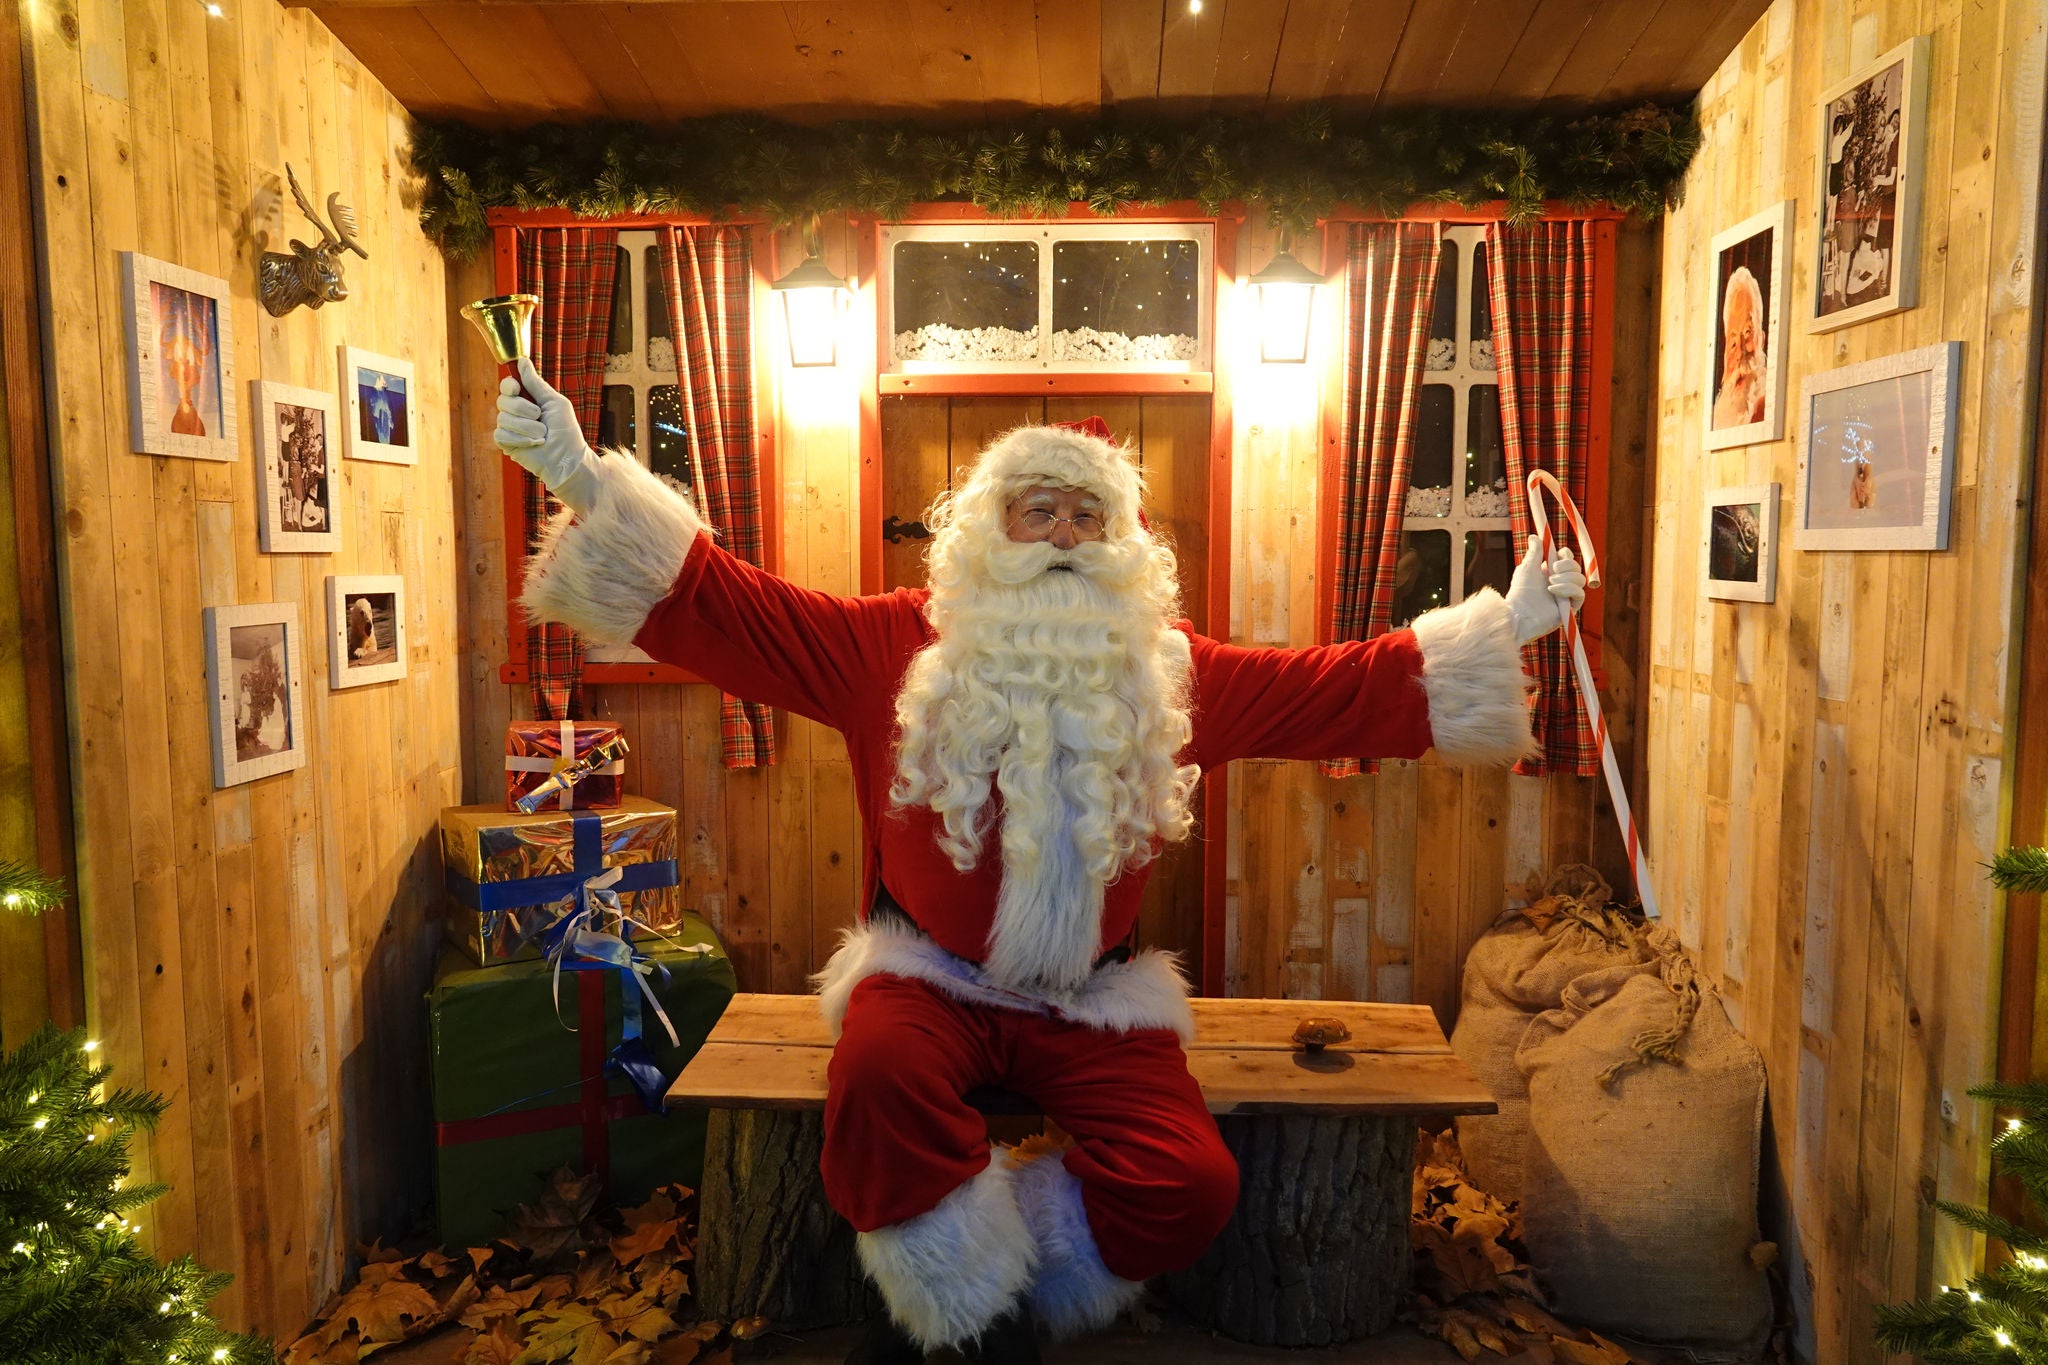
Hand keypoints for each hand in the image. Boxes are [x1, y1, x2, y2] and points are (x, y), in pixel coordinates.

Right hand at [495, 357, 600, 513]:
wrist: (567, 460)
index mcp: (528, 399)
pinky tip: (533, 444)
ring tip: (542, 435)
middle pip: (503, 400)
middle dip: (523, 408)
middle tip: (539, 417)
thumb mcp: (554, 402)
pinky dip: (519, 439)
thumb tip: (522, 360)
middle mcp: (516, 411)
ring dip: (526, 427)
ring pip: (503, 418)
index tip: (517, 389)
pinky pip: (501, 434)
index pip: (507, 386)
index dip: (509, 386)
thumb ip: (536, 384)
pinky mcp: (506, 443)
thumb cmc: (566, 431)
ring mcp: (510, 427)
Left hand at [1506, 534, 1585, 644]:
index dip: (1566, 555)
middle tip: (1552, 570)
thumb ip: (1534, 552)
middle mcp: (1561, 583)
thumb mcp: (1527, 568)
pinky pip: (1580, 594)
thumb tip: (1534, 536)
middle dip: (1566, 565)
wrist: (1518, 614)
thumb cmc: (1519, 592)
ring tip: (1549, 585)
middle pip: (1577, 567)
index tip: (1557, 554)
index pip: (1567, 559)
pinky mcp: (1570, 608)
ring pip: (1580, 579)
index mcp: (1551, 573)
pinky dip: (1568, 589)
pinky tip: (1553, 591)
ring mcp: (1566, 596)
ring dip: (1566, 578)